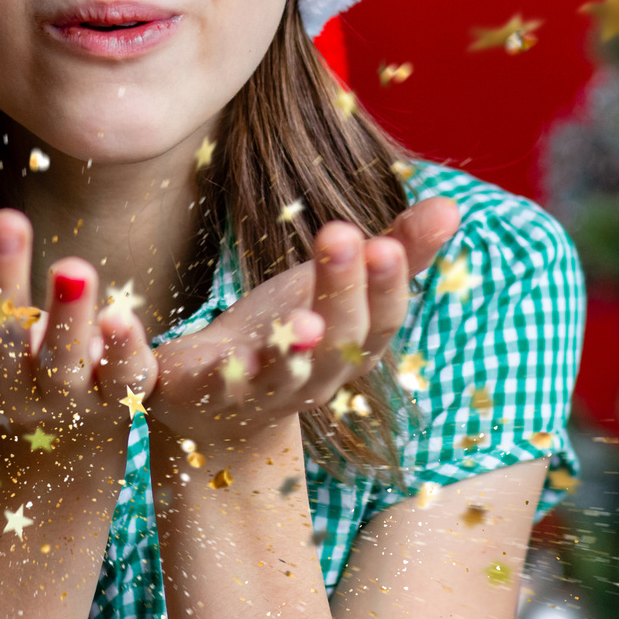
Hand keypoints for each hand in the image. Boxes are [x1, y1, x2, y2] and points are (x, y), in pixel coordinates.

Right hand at [0, 208, 148, 439]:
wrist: (60, 400)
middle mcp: (1, 390)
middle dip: (0, 283)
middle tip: (6, 220)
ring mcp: (60, 398)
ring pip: (60, 365)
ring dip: (66, 319)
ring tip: (73, 267)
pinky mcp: (113, 395)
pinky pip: (122, 380)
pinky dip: (122, 350)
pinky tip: (121, 315)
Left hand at [144, 197, 460, 456]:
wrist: (216, 411)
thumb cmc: (290, 333)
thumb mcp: (344, 287)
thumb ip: (398, 251)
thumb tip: (453, 207)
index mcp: (349, 351)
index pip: (379, 321)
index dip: (386, 286)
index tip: (385, 243)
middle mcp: (310, 381)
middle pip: (336, 342)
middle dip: (342, 291)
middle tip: (341, 234)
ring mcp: (253, 393)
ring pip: (277, 375)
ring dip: (290, 350)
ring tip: (299, 321)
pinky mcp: (195, 394)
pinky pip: (191, 384)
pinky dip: (180, 362)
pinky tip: (165, 332)